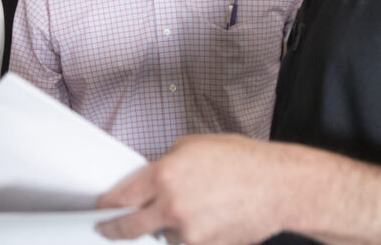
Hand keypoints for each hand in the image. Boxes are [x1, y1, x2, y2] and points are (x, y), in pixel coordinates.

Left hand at [96, 134, 288, 244]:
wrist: (279, 186)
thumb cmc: (242, 161)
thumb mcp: (193, 146)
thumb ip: (165, 164)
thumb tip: (150, 179)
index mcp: (165, 175)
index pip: (121, 196)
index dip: (106, 205)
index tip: (101, 209)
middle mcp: (172, 206)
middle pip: (129, 228)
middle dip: (114, 229)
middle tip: (106, 228)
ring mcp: (189, 232)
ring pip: (163, 236)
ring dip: (167, 226)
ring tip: (194, 206)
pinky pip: (187, 243)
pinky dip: (190, 233)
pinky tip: (208, 216)